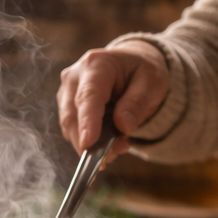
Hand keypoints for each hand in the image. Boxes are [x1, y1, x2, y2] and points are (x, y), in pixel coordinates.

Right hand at [57, 40, 169, 158]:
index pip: (88, 97)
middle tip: (117, 153)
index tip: (88, 144)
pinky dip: (89, 142)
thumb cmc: (141, 71)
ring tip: (119, 145)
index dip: (87, 122)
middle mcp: (74, 77)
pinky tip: (108, 141)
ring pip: (69, 127)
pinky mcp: (66, 107)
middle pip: (73, 116)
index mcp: (96, 64)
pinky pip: (72, 131)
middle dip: (91, 142)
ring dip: (91, 144)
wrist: (131, 65)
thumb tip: (122, 126)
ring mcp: (66, 92)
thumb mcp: (152, 82)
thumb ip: (137, 102)